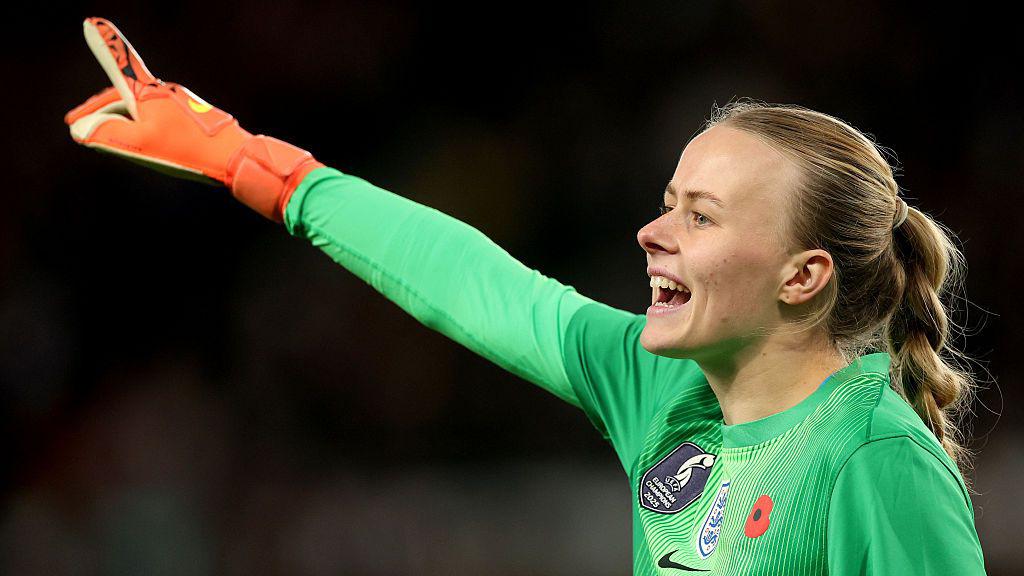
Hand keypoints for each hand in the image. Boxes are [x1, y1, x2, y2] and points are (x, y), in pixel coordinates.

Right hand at [64, 17, 323, 222]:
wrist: (235, 157)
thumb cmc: (187, 149)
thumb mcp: (139, 143)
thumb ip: (105, 135)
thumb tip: (82, 131)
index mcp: (148, 93)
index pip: (119, 63)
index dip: (104, 44)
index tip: (92, 23)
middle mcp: (164, 92)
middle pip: (124, 95)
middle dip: (100, 111)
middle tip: (79, 124)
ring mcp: (179, 104)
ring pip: (142, 109)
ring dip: (123, 122)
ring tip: (114, 141)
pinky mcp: (192, 117)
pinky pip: (159, 118)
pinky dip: (143, 128)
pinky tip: (149, 146)